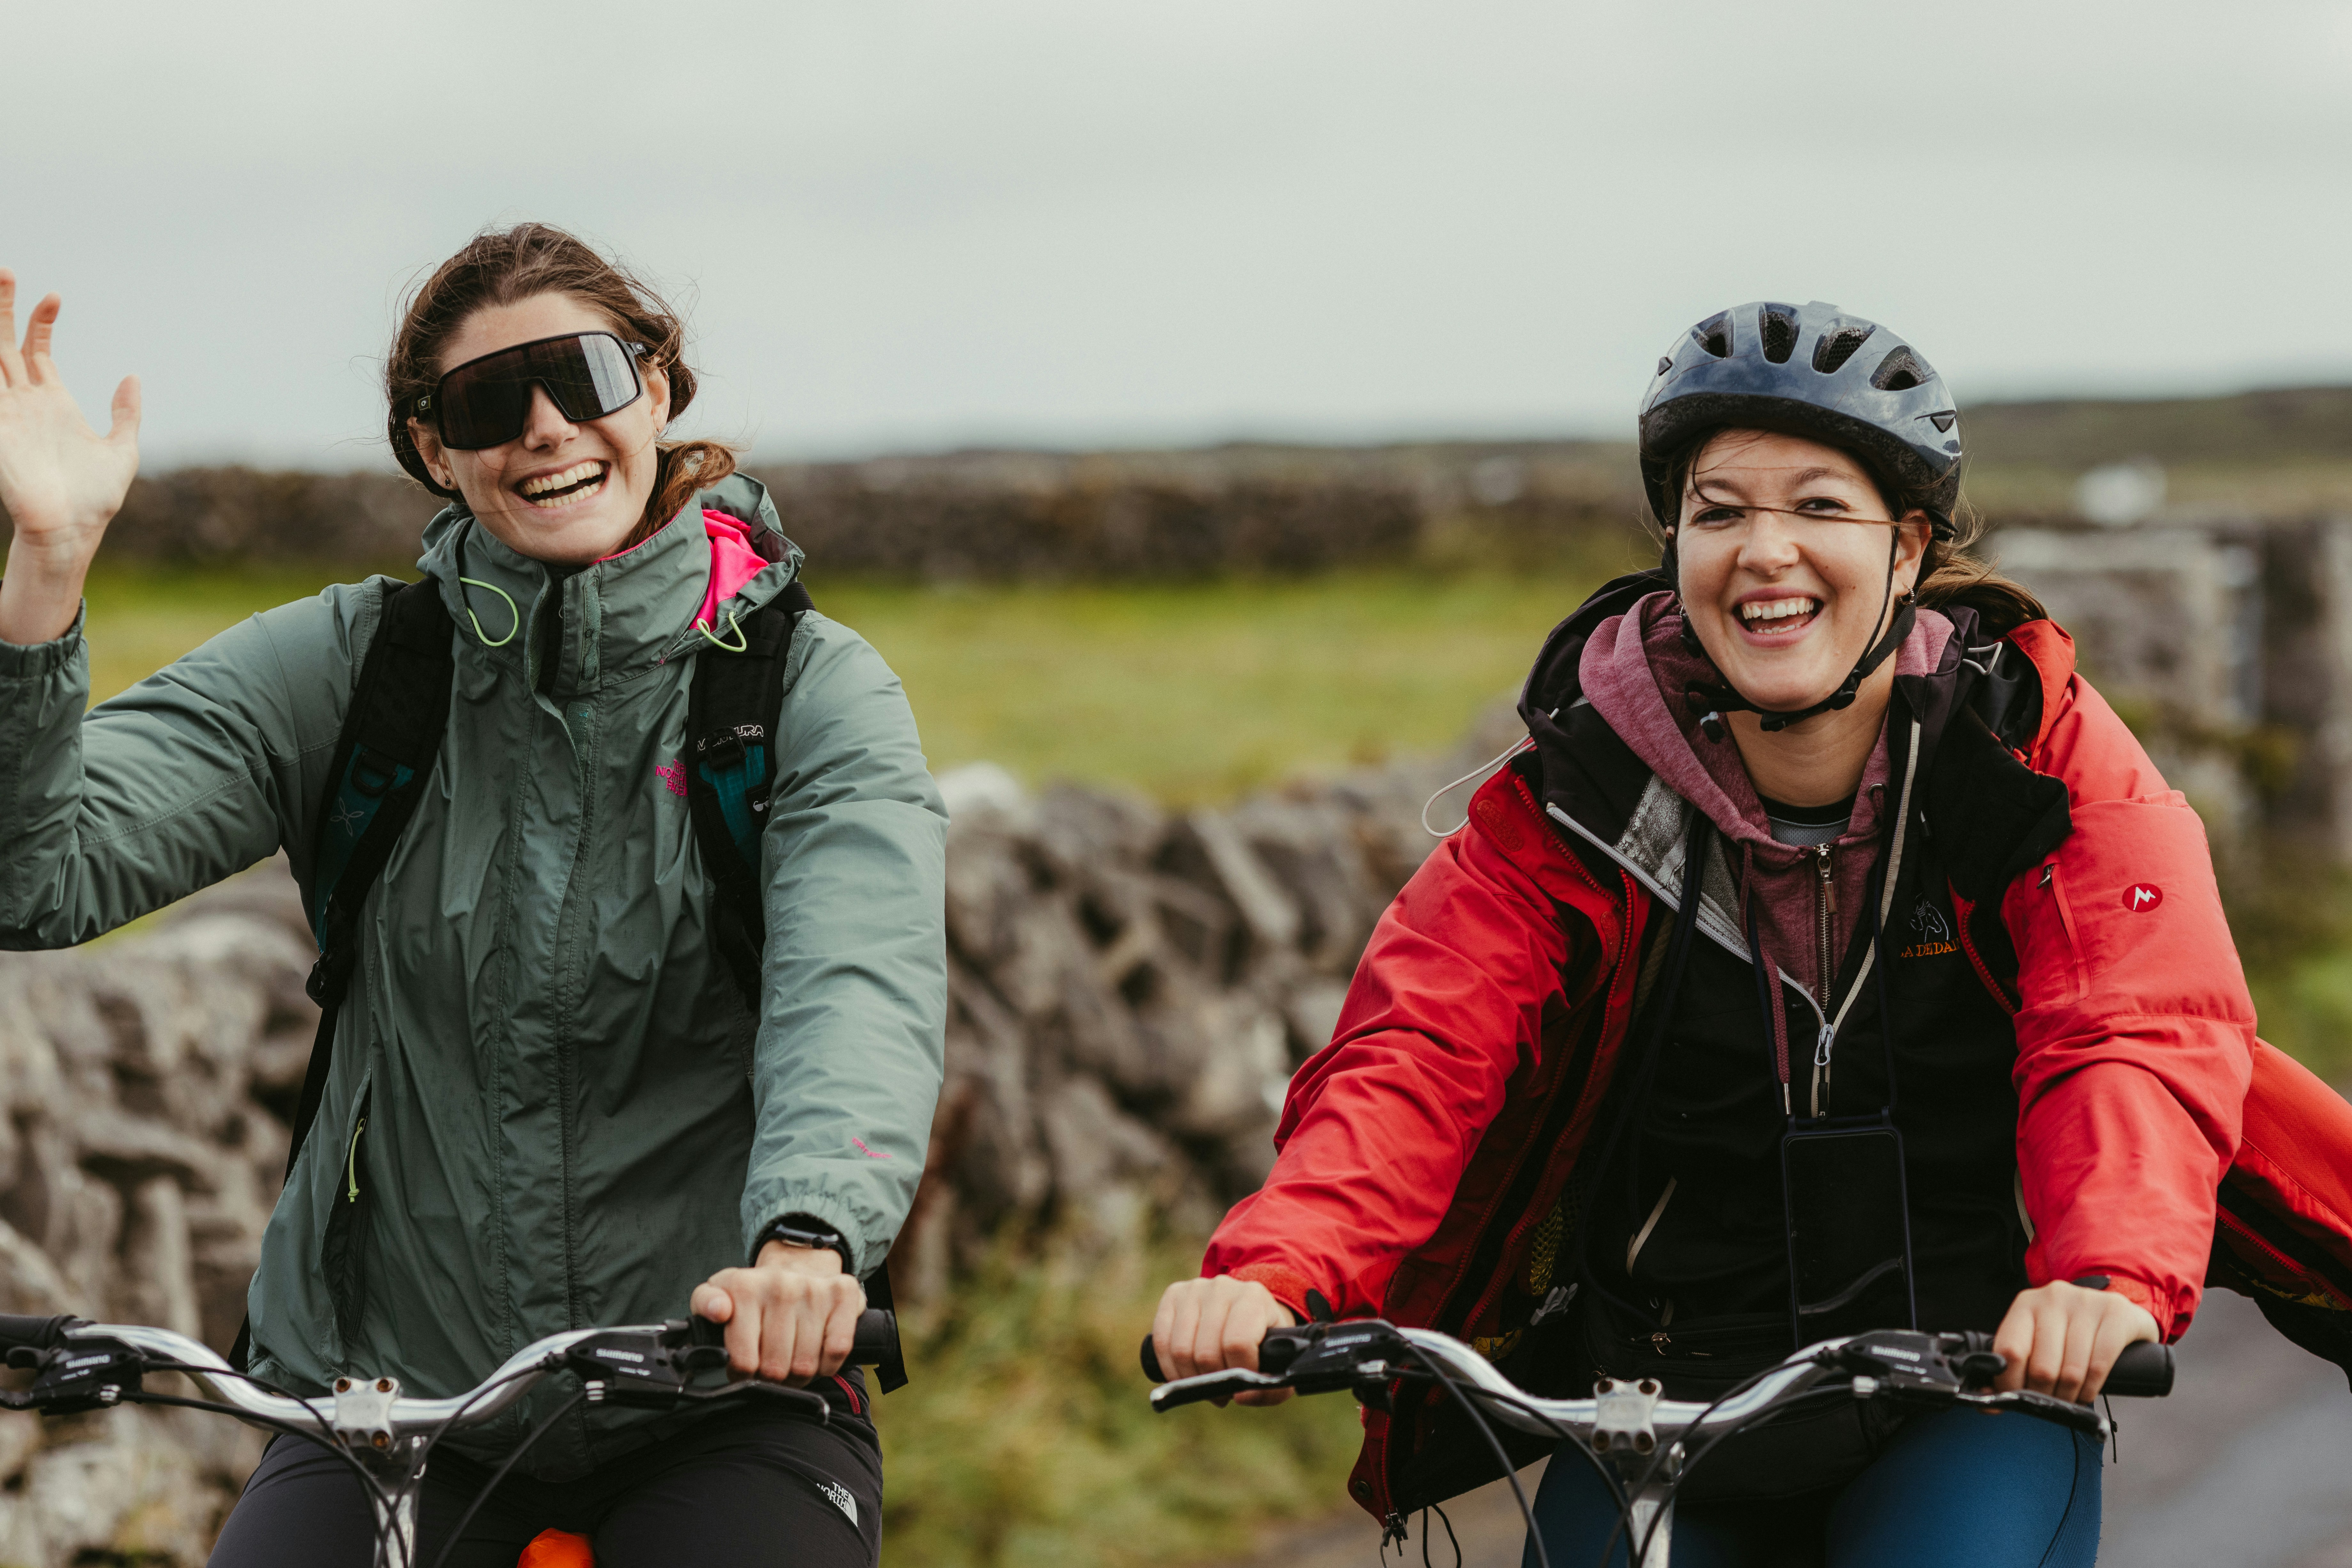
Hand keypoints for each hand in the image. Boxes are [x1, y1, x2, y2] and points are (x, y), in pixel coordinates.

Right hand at [0, 272, 140, 644]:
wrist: (73, 530)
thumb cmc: (94, 498)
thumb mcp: (122, 449)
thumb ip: (125, 413)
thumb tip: (132, 377)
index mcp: (52, 402)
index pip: (37, 350)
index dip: (41, 321)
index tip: (55, 297)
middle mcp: (23, 402)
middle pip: (4, 343)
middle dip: (3, 308)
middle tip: (7, 272)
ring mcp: (5, 413)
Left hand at [690, 1239, 865, 1385]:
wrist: (797, 1267)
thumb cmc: (755, 1294)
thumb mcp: (719, 1293)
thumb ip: (706, 1303)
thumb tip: (719, 1311)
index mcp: (744, 1286)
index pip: (742, 1360)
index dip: (743, 1374)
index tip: (745, 1366)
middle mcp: (780, 1283)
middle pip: (775, 1368)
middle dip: (772, 1378)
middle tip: (770, 1366)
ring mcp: (814, 1288)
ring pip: (805, 1365)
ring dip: (798, 1375)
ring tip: (791, 1360)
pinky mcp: (844, 1293)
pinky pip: (836, 1351)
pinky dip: (827, 1365)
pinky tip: (816, 1354)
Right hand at [1151, 1275, 1296, 1406]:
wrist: (1248, 1310)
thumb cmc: (1263, 1342)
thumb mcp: (1279, 1364)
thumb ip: (1269, 1389)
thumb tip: (1240, 1396)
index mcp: (1254, 1298)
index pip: (1238, 1343)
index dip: (1238, 1373)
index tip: (1243, 1387)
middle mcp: (1223, 1287)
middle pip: (1206, 1351)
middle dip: (1213, 1382)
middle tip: (1222, 1393)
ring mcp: (1195, 1289)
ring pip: (1181, 1350)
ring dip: (1191, 1380)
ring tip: (1205, 1385)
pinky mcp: (1173, 1295)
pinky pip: (1161, 1341)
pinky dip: (1170, 1369)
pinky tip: (1185, 1376)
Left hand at [1992, 1279, 2159, 1403]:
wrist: (2116, 1312)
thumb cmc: (2070, 1331)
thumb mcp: (2037, 1338)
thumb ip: (2013, 1364)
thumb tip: (1988, 1400)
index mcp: (2026, 1304)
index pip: (2009, 1350)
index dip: (2010, 1383)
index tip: (2014, 1399)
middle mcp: (2053, 1298)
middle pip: (2042, 1367)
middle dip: (2044, 1395)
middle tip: (2048, 1401)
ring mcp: (2086, 1303)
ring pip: (2071, 1372)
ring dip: (2068, 1396)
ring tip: (2068, 1397)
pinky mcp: (2116, 1314)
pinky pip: (2099, 1366)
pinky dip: (2091, 1388)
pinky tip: (2086, 1390)